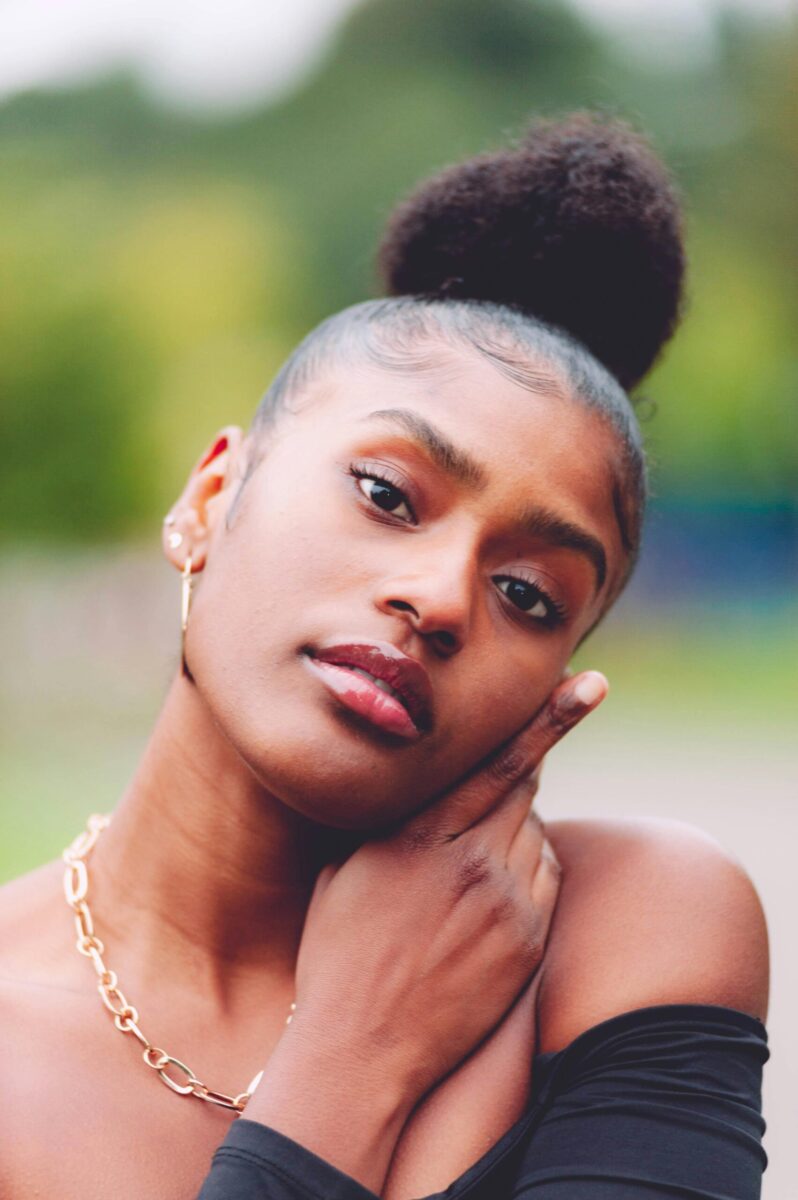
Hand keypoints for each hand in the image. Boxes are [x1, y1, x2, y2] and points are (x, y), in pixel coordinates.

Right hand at [244, 671, 606, 1192]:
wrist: (363, 1050)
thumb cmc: (339, 950)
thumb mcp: (342, 868)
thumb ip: (390, 814)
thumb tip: (420, 771)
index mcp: (416, 834)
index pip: (496, 761)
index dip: (546, 718)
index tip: (589, 683)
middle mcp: (468, 861)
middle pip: (522, 787)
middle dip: (517, 772)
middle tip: (485, 794)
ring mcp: (506, 903)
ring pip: (535, 831)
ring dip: (512, 830)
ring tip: (462, 873)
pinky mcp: (529, 939)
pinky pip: (545, 877)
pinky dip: (526, 870)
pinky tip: (484, 900)